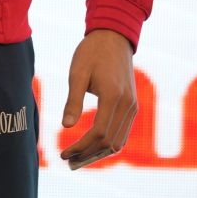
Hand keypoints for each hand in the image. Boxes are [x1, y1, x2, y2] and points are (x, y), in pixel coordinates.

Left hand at [59, 29, 136, 169]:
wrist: (114, 36)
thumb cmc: (92, 52)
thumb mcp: (77, 72)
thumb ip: (73, 100)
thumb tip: (65, 126)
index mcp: (113, 96)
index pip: (99, 133)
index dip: (81, 147)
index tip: (63, 153)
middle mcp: (127, 105)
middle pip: (110, 143)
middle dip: (88, 155)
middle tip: (68, 161)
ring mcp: (133, 106)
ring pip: (119, 141)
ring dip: (98, 153)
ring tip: (77, 158)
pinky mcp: (132, 105)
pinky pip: (122, 133)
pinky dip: (108, 144)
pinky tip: (92, 146)